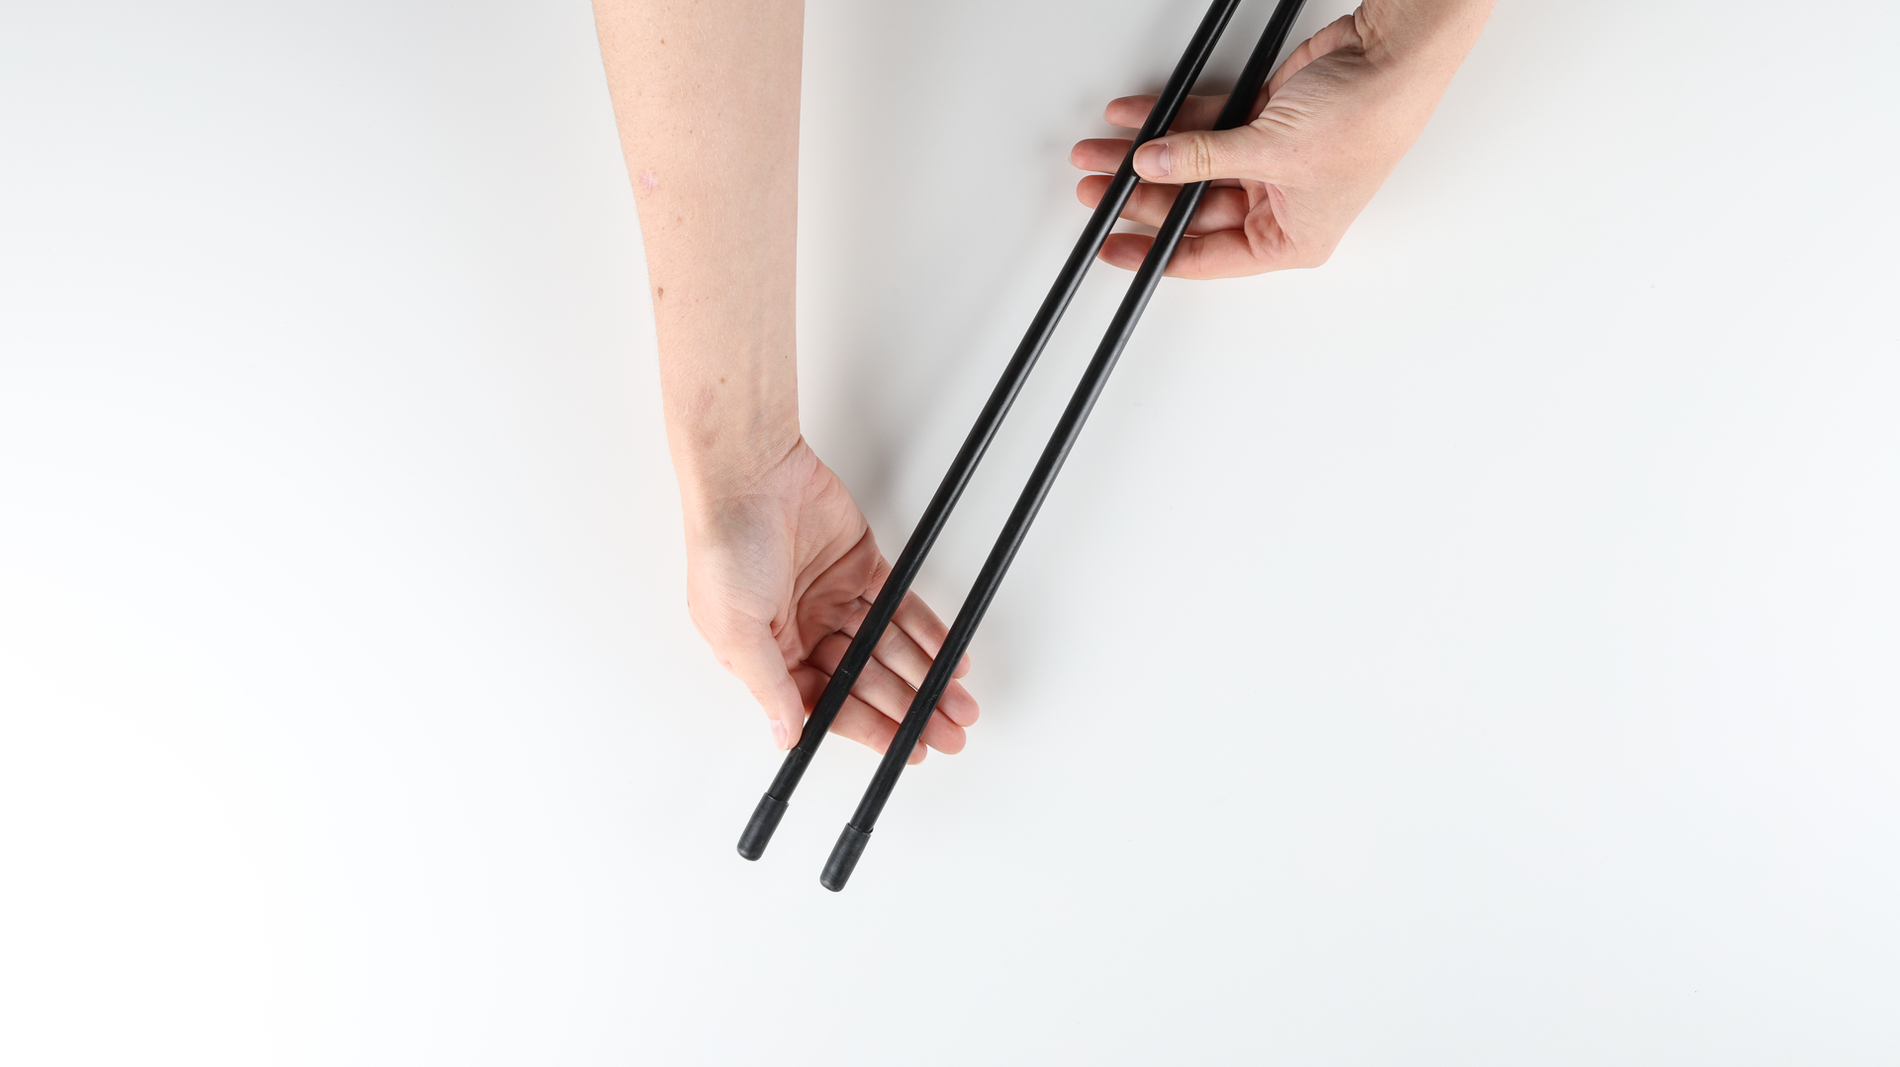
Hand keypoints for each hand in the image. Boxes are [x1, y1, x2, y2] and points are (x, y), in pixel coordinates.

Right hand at [684, 438, 976, 760]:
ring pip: (887, 648)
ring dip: (924, 675)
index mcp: (766, 653)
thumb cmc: (724, 543)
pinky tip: (948, 654)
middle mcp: (801, 630)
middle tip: (947, 733)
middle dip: (907, 710)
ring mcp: (832, 598)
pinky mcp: (860, 567)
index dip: (867, 727)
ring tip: (958, 701)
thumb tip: (785, 734)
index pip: (826, 703)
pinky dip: (925, 630)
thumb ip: (768, 685)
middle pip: (864, 680)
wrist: (750, 474)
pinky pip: (899, 606)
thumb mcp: (735, 629)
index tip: (906, 749)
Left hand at [1070, 7, 1486, 277]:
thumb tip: (1151, 165)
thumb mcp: (1272, 151)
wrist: (1392, 54)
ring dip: (1145, 158)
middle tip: (1096, 189)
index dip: (1155, 253)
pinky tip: (1133, 123)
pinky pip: (1203, 127)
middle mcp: (1277, 206)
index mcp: (1291, 239)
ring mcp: (1267, 162)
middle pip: (1190, 209)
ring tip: (1100, 154)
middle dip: (1139, 197)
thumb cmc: (1369, 118)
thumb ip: (1202, 158)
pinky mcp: (1261, 120)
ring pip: (1190, 166)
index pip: (1207, 257)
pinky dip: (1169, 123)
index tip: (1112, 248)